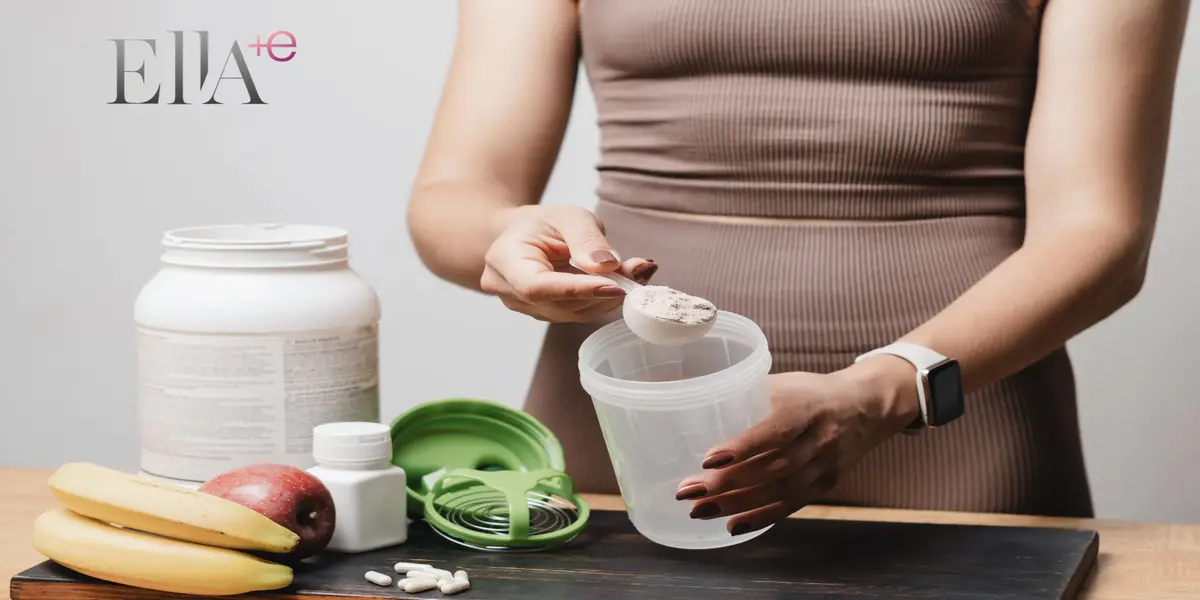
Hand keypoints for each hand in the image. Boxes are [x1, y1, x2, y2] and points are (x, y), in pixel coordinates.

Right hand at [481, 205, 655, 322]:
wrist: (522, 235)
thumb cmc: (542, 223)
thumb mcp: (568, 217)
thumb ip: (587, 239)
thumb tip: (608, 265)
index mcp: (505, 261)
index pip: (539, 286)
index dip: (578, 290)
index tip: (616, 285)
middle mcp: (508, 292)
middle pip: (561, 303)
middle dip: (604, 290)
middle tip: (641, 269)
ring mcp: (525, 308)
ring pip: (573, 313)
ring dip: (609, 296)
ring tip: (638, 271)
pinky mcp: (545, 315)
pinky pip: (578, 313)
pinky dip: (603, 300)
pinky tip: (623, 282)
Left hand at [675, 356, 919, 535]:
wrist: (865, 408)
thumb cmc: (811, 392)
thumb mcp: (784, 383)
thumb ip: (748, 393)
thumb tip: (693, 398)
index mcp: (806, 407)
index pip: (774, 431)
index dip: (742, 447)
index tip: (707, 459)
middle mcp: (818, 439)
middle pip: (772, 467)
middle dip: (727, 483)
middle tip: (688, 491)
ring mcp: (824, 465)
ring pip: (779, 490)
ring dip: (737, 504)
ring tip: (700, 510)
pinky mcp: (825, 484)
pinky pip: (791, 505)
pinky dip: (761, 518)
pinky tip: (733, 526)